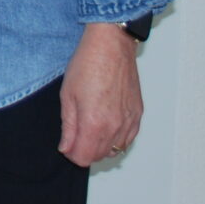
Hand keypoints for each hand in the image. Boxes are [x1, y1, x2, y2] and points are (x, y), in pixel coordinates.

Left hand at [58, 23, 141, 167]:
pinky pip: (128, 139)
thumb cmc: (88, 64)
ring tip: (91, 126)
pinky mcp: (138, 115)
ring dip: (101, 145)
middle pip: (99, 156)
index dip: (72, 153)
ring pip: (115, 150)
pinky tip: (107, 124)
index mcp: (94, 123)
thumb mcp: (68, 95)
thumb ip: (68, 126)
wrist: (111, 45)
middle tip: (76, 132)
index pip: (84, 158)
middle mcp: (115, 127)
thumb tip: (66, 148)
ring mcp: (129, 122)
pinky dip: (117, 138)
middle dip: (85, 150)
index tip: (67, 143)